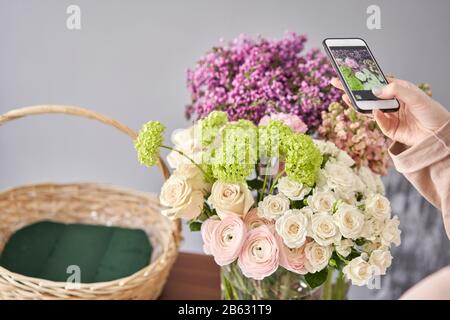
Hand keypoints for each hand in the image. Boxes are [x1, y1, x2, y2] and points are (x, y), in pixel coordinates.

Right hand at [331, 77, 449, 146]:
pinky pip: (377, 122)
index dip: (364, 78)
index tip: (350, 72)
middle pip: (368, 95)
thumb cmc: (432, 112)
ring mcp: (389, 116)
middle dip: (352, 89)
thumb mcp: (416, 96)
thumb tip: (375, 90)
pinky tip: (374, 111)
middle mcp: (391, 103)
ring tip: (345, 96)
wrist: (440, 135)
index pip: (377, 82)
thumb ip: (396, 91)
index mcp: (398, 91)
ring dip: (356, 103)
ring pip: (368, 109)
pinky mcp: (388, 130)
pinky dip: (375, 116)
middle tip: (337, 82)